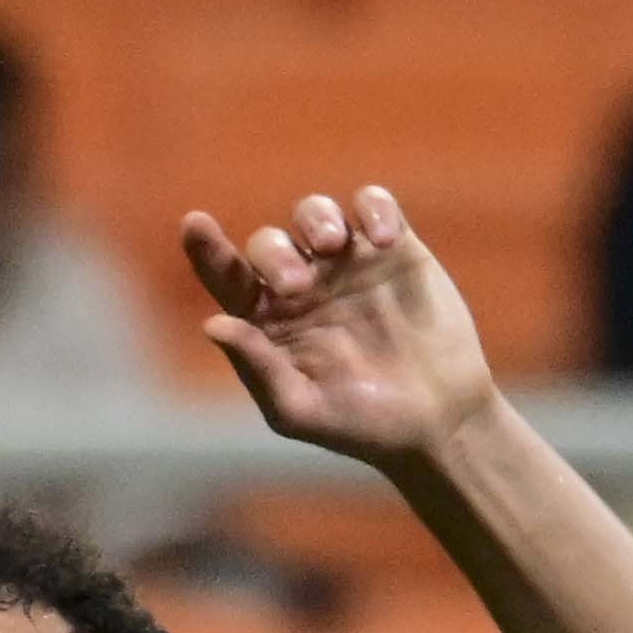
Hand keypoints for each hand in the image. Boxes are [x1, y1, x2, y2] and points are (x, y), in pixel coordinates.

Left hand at [179, 185, 491, 465]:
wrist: (439, 423)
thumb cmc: (361, 427)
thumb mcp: (300, 411)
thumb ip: (257, 369)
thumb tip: (213, 324)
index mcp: (267, 321)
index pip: (226, 276)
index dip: (206, 248)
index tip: (194, 224)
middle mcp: (302, 285)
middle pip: (270, 244)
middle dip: (274, 255)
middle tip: (297, 286)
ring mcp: (348, 263)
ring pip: (316, 213)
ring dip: (317, 218)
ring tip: (333, 246)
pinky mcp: (395, 249)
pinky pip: (374, 206)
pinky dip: (374, 209)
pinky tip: (383, 238)